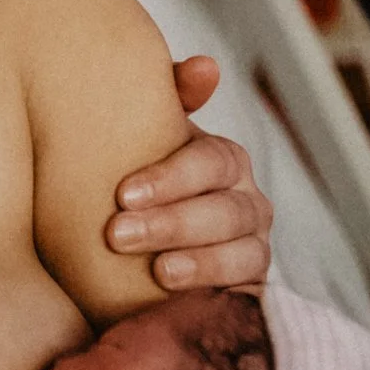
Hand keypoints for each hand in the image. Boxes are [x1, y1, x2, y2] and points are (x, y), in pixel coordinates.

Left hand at [104, 54, 272, 290]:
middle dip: (172, 222)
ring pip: (241, 255)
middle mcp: (247, 205)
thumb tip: (206, 66)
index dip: (172, 176)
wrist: (123, 257)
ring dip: (198, 263)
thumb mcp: (137, 143)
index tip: (122, 193)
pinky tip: (177, 302)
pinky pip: (244, 298)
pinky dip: (213, 296)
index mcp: (223, 162)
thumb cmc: (131, 186)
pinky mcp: (248, 296)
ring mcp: (252, 251)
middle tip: (117, 234)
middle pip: (225, 211)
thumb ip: (166, 101)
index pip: (211, 161)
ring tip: (157, 271)